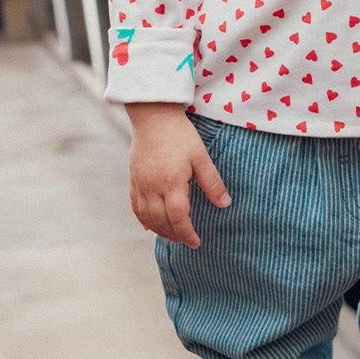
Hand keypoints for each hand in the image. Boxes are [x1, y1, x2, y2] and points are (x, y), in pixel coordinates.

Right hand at [125, 102, 230, 247]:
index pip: (178, 218)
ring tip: (171, 235)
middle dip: (174, 234)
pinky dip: (143, 219)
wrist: (153, 116)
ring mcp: (140, 184)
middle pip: (161, 221)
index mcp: (171, 183)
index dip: (187, 233)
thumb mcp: (201, 157)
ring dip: (159, 230)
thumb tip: (225, 204)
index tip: (196, 242)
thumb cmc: (180, 134)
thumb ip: (212, 182)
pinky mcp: (133, 178)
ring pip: (146, 216)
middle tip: (186, 241)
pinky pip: (135, 205)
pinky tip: (150, 225)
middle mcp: (152, 187)